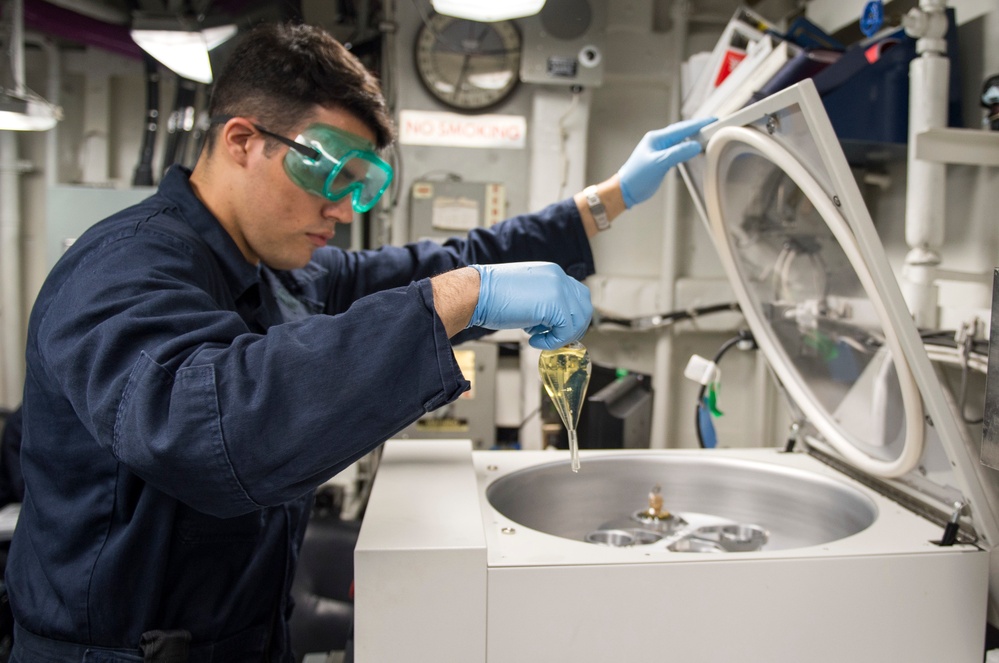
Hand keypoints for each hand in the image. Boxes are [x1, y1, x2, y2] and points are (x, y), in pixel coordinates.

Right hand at [468, 262, 591, 349]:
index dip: (570, 315)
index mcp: (552, 272)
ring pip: (578, 321)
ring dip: (561, 335)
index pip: (576, 295)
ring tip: (540, 338)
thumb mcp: (525, 293)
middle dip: (573, 327)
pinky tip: (534, 340)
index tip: (557, 328)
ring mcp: (558, 290)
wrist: (476, 293)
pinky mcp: (554, 305)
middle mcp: (558, 278)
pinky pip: (566, 331)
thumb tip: (552, 321)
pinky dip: (552, 342)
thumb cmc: (491, 295)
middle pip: (584, 307)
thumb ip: (543, 301)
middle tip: (556, 338)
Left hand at [618, 116, 715, 207]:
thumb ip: (678, 153)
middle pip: (681, 131)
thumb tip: (695, 146)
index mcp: (656, 138)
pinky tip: (692, 148)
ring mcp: (659, 150)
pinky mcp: (660, 159)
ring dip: (692, 136)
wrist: (625, 190)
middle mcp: (658, 141)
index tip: (711, 120)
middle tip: (712, 124)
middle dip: (697, 127)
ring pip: (679, 140)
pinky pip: (676, 149)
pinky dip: (686, 147)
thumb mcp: (659, 164)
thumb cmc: (637, 177)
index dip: (698, 124)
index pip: (682, 128)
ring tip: (706, 133)